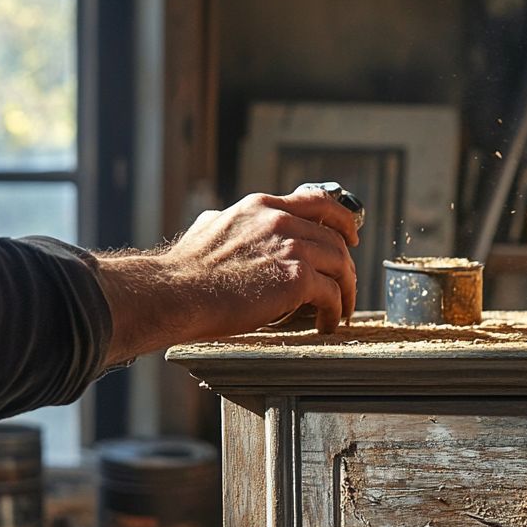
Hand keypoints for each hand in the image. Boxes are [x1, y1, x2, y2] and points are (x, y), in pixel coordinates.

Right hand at [96, 187, 358, 363]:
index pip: (318, 203)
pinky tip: (327, 324)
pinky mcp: (296, 278)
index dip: (341, 221)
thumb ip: (225, 221)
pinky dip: (335, 311)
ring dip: (347, 291)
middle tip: (346, 286)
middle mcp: (281, 221)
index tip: (350, 238)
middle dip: (346, 265)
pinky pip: (332, 294)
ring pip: (341, 265)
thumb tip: (221, 220)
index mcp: (262, 207)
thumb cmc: (184, 270)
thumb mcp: (207, 227)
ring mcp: (291, 248)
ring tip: (341, 311)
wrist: (176, 292)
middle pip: (335, 238)